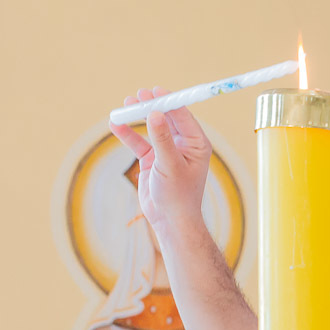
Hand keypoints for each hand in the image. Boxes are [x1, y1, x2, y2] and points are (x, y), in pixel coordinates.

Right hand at [109, 88, 211, 236]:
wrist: (170, 220)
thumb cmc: (178, 195)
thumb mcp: (170, 165)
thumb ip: (162, 139)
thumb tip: (155, 113)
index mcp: (196, 144)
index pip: (183, 116)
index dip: (169, 102)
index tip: (155, 91)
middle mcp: (183, 145)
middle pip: (166, 117)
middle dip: (151, 106)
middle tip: (138, 95)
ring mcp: (167, 151)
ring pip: (151, 127)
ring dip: (138, 116)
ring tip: (125, 104)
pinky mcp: (152, 159)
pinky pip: (138, 142)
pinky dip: (127, 133)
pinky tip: (115, 124)